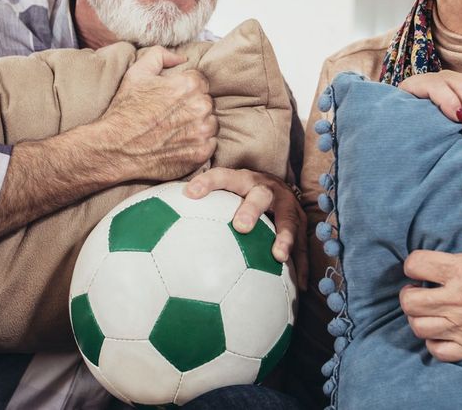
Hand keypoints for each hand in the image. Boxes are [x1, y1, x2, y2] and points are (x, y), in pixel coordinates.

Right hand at [90, 47, 217, 181]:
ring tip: (175, 129)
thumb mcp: (136, 73)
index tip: (172, 99)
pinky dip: (198, 144)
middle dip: (192, 106)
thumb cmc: (125, 111)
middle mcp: (200, 107)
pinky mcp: (201, 153)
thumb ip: (160, 55)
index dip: (185, 89)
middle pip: (206, 102)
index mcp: (189, 85)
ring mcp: (202, 132)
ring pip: (210, 122)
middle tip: (171, 115)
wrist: (115, 148)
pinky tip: (179, 143)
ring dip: (198, 125)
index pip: (200, 81)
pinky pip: (210, 144)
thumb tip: (181, 58)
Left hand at [185, 167, 307, 289]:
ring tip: (278, 256)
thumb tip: (159, 217)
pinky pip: (303, 244)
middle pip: (259, 195)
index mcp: (242, 180)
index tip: (190, 193)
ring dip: (284, 237)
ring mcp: (286, 204)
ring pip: (287, 219)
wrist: (278, 187)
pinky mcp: (300, 221)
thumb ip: (200, 203)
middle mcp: (266, 189)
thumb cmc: (241, 195)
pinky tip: (299, 286)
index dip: (207, 182)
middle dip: (251, 210)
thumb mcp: (225, 190)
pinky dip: (301, 264)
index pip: (222, 176)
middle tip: (240, 227)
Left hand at [398, 171, 461, 361]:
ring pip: (419, 327)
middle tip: (422, 286)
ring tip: (431, 306)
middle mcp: (460, 301)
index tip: (425, 262)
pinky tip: (444, 328)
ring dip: (420, 316)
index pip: (415, 265)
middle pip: (409, 301)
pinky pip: (439, 351)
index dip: (415, 261)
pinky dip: (435, 341)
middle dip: (410, 291)